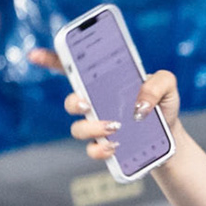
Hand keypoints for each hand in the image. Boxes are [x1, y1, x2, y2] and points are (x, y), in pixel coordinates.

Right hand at [44, 49, 181, 161]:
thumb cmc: (162, 105)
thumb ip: (158, 82)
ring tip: (114, 127)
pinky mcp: (106, 146)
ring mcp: (98, 126)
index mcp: (104, 82)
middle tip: (87, 103)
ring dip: (91, 128)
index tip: (34, 55)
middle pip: (71, 102)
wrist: (170, 136)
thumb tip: (140, 104)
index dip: (51, 60)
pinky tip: (115, 146)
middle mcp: (96, 103)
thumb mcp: (167, 86)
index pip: (72, 69)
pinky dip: (101, 149)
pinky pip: (93, 150)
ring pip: (78, 128)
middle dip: (73, 102)